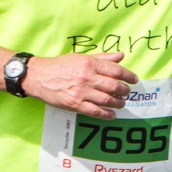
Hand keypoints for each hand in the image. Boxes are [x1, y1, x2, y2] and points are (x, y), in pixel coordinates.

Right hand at [24, 52, 138, 119]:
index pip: (116, 71)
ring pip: (107, 100)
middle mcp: (87, 78)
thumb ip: (103, 58)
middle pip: (114, 86)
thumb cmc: (61, 65)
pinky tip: (112, 115)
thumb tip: (121, 56)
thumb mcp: (82, 57)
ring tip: (122, 102)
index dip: (128, 76)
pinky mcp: (74, 104)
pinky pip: (94, 111)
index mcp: (90, 64)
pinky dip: (106, 114)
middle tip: (127, 92)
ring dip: (118, 102)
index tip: (134, 79)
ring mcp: (81, 92)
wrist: (38, 76)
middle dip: (124, 90)